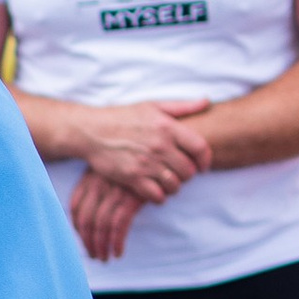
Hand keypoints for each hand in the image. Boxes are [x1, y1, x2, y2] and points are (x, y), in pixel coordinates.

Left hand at [69, 172, 145, 262]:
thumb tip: (91, 212)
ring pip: (100, 226)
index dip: (77, 226)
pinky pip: (118, 226)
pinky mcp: (131, 198)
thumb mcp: (112, 169)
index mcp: (91, 176)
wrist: (161, 155)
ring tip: (104, 258)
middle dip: (88, 241)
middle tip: (94, 255)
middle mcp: (99, 184)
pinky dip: (116, 242)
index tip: (83, 238)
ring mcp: (115, 191)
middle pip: (86, 219)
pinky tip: (118, 253)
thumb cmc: (136, 164)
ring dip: (101, 246)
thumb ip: (99, 186)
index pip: (75, 206)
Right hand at [74, 96, 214, 199]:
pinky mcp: (132, 177)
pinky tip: (156, 191)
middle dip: (188, 175)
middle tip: (181, 174)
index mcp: (168, 127)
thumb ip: (182, 106)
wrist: (91, 130)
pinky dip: (159, 197)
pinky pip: (156, 195)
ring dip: (174, 187)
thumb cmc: (123, 117)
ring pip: (174, 185)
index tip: (203, 166)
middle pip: (189, 170)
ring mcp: (146, 163)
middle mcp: (159, 146)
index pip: (200, 148)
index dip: (206, 160)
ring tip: (168, 183)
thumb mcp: (153, 106)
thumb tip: (207, 101)